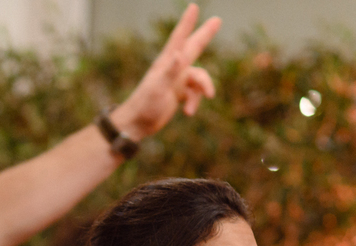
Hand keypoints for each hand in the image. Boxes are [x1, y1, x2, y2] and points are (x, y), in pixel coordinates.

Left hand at [108, 4, 219, 141]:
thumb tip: (179, 54)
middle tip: (218, 20)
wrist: (137, 124)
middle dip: (205, 35)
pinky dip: (195, 103)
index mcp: (167, 62)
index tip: (194, 7)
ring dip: (202, 91)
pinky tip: (187, 114)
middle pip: (194, 48)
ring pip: (199, 78)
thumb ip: (170, 71)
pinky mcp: (178, 93)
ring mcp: (177, 80)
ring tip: (193, 108)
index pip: (180, 38)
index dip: (188, 22)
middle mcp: (174, 68)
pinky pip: (195, 94)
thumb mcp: (158, 88)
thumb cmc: (146, 105)